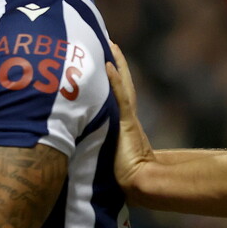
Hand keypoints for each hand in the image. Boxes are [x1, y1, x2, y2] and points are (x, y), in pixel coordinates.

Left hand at [105, 44, 153, 200]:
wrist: (142, 184)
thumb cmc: (128, 178)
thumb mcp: (110, 160)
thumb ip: (103, 153)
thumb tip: (83, 153)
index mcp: (125, 125)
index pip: (119, 95)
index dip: (115, 78)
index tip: (108, 61)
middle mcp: (128, 117)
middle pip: (123, 84)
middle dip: (117, 63)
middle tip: (110, 42)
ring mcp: (128, 119)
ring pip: (123, 85)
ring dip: (117, 64)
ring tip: (110, 44)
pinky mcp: (128, 123)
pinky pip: (121, 97)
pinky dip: (115, 80)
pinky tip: (108, 63)